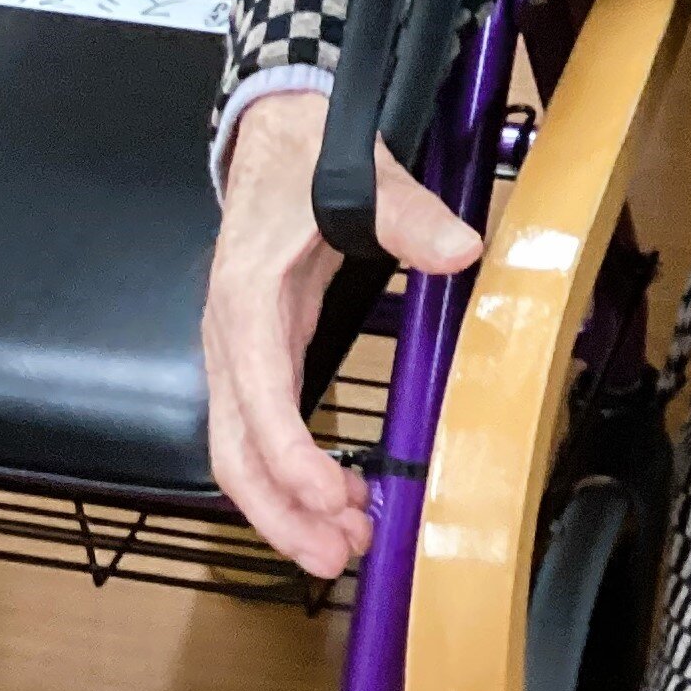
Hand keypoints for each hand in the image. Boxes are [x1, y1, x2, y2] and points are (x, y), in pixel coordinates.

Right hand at [203, 91, 482, 577]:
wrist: (276, 137)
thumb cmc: (307, 159)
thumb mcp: (362, 175)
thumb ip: (409, 214)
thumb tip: (460, 248)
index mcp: (247, 300)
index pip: (257, 397)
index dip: (290, 456)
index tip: (333, 494)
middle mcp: (230, 338)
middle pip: (235, 449)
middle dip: (280, 510)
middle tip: (337, 554)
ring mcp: (239, 353)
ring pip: (242, 452)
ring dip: (285, 505)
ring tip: (341, 543)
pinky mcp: (259, 357)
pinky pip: (261, 432)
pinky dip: (290, 474)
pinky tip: (334, 494)